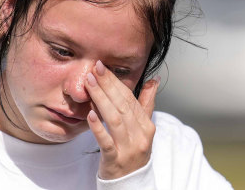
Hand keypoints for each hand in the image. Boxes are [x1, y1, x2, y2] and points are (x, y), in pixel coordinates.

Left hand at [84, 60, 158, 179]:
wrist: (131, 183)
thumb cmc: (134, 150)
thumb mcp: (143, 128)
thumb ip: (146, 103)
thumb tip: (154, 80)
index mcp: (146, 126)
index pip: (130, 99)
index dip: (116, 82)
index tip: (103, 67)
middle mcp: (140, 136)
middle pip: (123, 106)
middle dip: (108, 86)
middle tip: (94, 69)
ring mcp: (128, 149)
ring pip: (115, 120)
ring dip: (101, 99)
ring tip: (90, 84)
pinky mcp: (115, 160)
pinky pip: (106, 142)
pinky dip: (98, 128)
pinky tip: (90, 114)